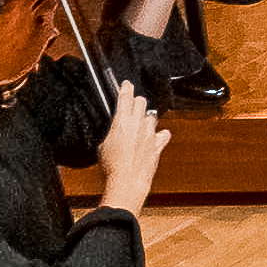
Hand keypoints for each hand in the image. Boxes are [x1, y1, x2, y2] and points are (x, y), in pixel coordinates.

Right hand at [95, 80, 168, 212]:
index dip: (126, 88)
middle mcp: (138, 124)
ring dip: (147, 118)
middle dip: (137, 101)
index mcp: (122, 121)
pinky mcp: (157, 145)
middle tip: (133, 105)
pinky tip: (156, 137)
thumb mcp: (103, 146)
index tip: (126, 84)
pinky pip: (163, 134)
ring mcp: (150, 134)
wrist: (127, 182)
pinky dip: (160, 134)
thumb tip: (116, 132)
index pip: (125, 97)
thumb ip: (112, 133)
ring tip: (141, 124)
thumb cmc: (111, 166)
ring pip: (153, 116)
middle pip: (142, 101)